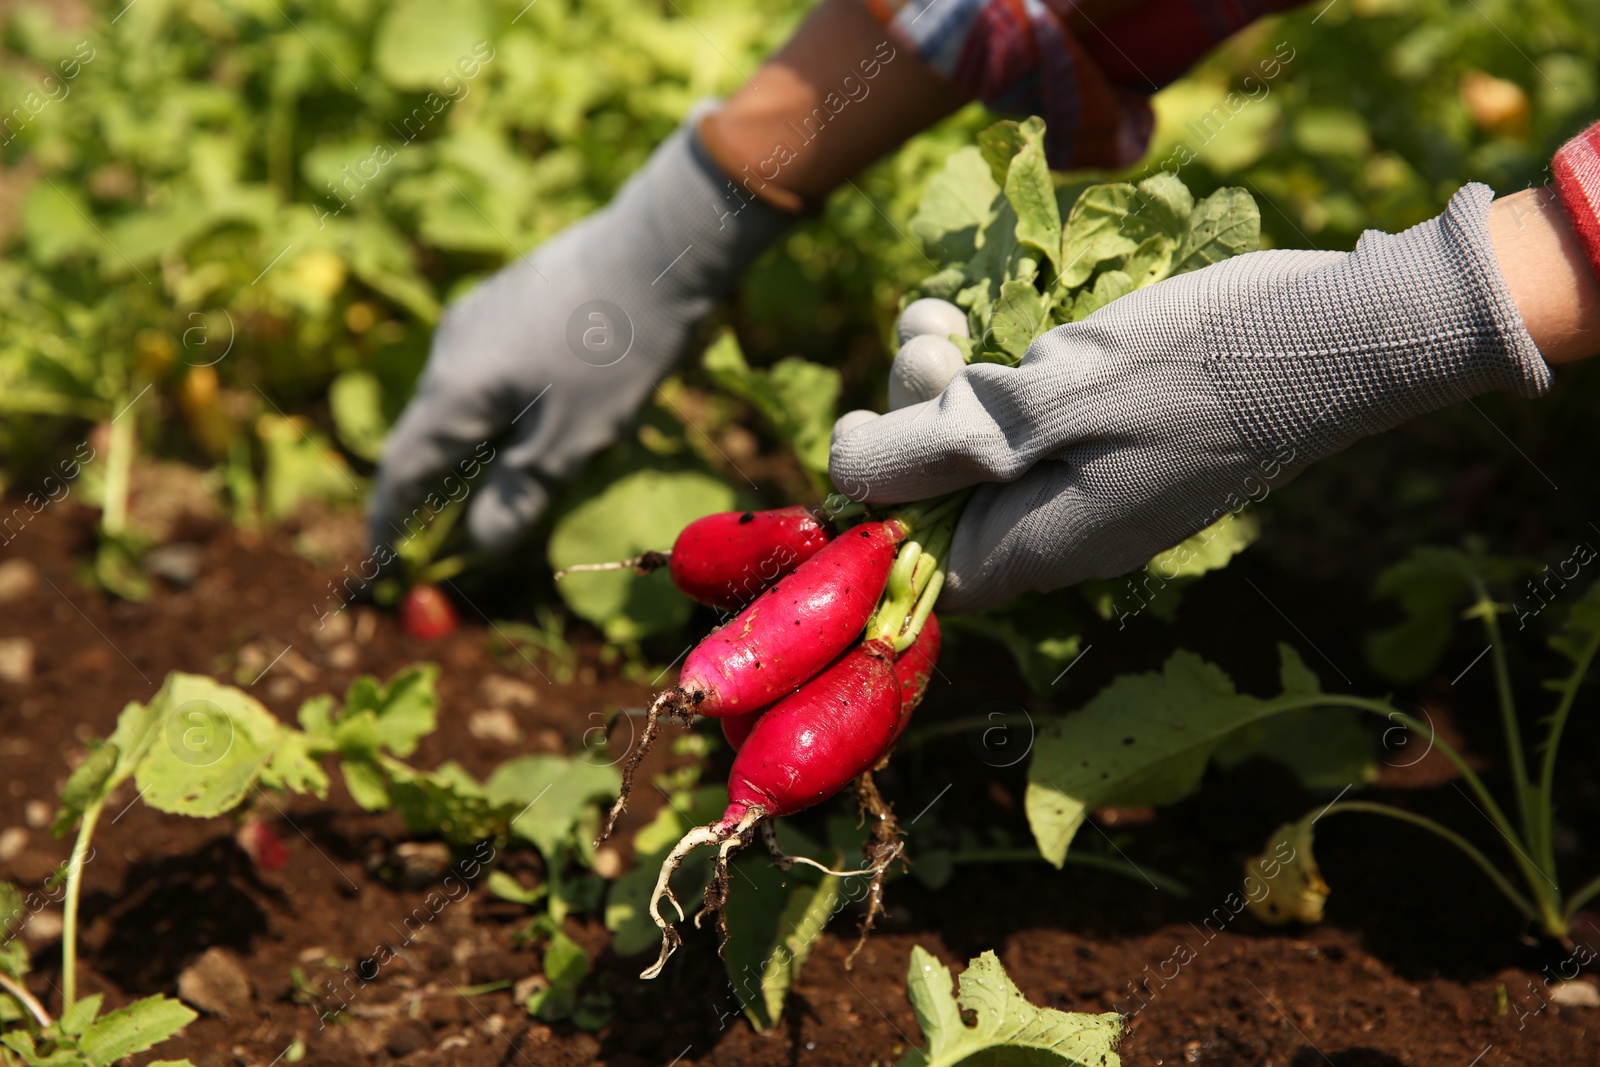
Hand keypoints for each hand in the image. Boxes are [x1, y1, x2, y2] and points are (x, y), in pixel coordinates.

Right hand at [368, 112, 789, 553]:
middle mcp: (448, 349)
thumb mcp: (571, 442)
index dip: (391, 520)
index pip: (402, 470)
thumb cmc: (615, 352)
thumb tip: (479, 546)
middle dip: (431, 491)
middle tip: (443, 538)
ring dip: (468, 451)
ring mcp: (475, 318)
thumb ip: (518, 497)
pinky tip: (528, 427)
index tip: (386, 559)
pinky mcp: (507, 301)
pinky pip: (482, 373)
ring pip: (456, 401)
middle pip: (425, 435)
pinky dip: (491, 414)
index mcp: (452, 390)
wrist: (657, 250)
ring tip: (493, 490)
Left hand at [829, 184, 1553, 612]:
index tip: (865, 426)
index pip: (924, 565)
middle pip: (948, 497)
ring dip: (945, 381)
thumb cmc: (1195, 367)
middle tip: (929, 339)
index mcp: (1044, 546)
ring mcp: (1097, 486)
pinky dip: (1000, 374)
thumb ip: (940, 448)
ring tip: (940, 316)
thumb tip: (843, 474)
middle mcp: (1065, 531)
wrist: (1335, 335)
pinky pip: (1035, 423)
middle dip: (912, 416)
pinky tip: (983, 319)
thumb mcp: (1046, 403)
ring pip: (986, 448)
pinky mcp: (1120, 439)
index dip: (880, 503)